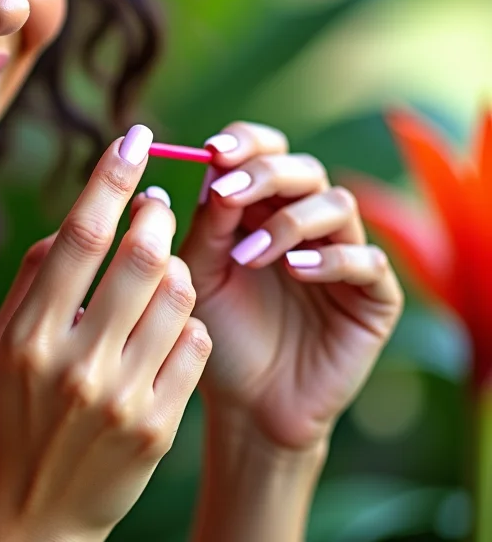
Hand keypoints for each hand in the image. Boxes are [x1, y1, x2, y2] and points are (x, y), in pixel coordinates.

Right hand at [0, 126, 211, 541]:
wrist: (27, 514)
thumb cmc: (6, 419)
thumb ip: (34, 283)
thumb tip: (76, 224)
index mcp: (27, 335)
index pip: (80, 236)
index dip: (113, 179)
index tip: (137, 138)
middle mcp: (76, 363)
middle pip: (141, 259)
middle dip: (158, 216)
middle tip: (159, 204)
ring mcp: (123, 396)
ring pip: (179, 299)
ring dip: (177, 270)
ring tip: (163, 271)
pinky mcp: (158, 426)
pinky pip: (194, 347)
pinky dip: (188, 322)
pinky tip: (169, 324)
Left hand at [179, 121, 404, 450]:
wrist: (246, 405)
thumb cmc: (217, 334)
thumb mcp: (197, 276)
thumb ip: (199, 228)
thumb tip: (177, 177)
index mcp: (260, 207)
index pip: (264, 151)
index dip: (244, 143)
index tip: (212, 151)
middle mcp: (305, 222)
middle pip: (303, 168)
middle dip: (264, 174)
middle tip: (228, 195)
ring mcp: (343, 255)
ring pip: (337, 204)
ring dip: (289, 221)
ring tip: (249, 254)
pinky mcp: (372, 297)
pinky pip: (367, 261)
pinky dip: (330, 259)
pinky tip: (295, 270)